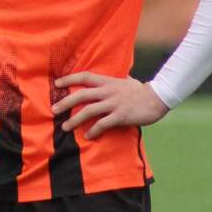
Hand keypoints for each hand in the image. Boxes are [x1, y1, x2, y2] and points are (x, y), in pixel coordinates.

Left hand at [52, 73, 169, 139]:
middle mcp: (108, 91)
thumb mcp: (128, 81)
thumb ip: (120, 78)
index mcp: (108, 82)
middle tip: (53, 110)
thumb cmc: (142, 91)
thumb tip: (120, 75)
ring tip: (65, 127)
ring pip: (89, 110)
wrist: (158, 98)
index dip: (69, 79)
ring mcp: (114, 103)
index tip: (56, 83)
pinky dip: (93, 130)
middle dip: (65, 102)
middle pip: (81, 94)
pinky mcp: (121, 115)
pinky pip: (103, 123)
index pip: (85, 76)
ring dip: (75, 120)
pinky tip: (88, 136)